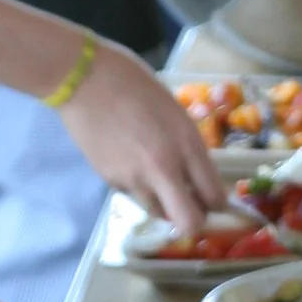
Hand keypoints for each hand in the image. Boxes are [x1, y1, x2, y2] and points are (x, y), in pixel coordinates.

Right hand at [54, 42, 224, 227]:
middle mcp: (164, 167)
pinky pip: (135, 196)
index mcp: (186, 143)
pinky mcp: (111, 181)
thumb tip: (196, 176)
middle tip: (191, 206)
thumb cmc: (133, 82)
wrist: (82, 79)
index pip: (214, 196)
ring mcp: (135, 178)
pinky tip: (131, 165)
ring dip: (165, 205)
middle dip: (195, 220)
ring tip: (158, 182)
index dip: (218, 206)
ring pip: (160, 214)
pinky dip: (140, 189)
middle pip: (189, 222)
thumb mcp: (174, 111)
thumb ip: (188, 146)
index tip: (214, 202)